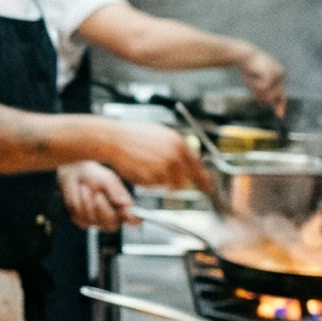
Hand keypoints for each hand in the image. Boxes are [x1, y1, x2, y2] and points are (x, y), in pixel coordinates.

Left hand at [58, 161, 136, 230]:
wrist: (75, 174)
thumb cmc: (95, 176)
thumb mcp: (108, 179)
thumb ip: (117, 191)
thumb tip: (126, 204)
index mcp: (123, 207)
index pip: (134, 220)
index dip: (132, 219)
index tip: (126, 212)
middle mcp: (112, 218)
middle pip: (111, 224)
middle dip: (103, 209)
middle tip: (98, 195)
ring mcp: (96, 222)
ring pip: (93, 220)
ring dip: (87, 202)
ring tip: (85, 188)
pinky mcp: (82, 221)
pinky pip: (80, 217)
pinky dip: (78, 204)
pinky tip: (79, 195)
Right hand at [94, 119, 214, 196]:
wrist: (114, 139)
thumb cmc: (133, 135)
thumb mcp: (161, 134)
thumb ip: (176, 147)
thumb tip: (187, 160)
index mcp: (179, 142)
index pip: (198, 165)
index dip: (203, 178)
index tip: (206, 186)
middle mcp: (174, 155)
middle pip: (185, 180)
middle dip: (177, 183)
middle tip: (168, 181)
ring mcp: (163, 166)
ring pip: (169, 185)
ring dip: (160, 182)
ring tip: (147, 168)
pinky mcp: (151, 176)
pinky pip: (155, 186)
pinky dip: (148, 182)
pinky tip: (140, 169)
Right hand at [237, 48, 286, 113]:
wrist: (243, 56)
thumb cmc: (248, 69)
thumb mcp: (255, 84)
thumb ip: (261, 93)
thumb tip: (263, 104)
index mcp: (280, 77)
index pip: (281, 95)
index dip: (280, 105)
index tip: (280, 116)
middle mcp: (282, 75)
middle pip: (274, 96)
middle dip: (261, 96)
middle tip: (252, 84)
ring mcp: (278, 74)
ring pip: (268, 94)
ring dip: (257, 91)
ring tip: (251, 80)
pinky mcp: (273, 74)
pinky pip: (263, 88)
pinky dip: (255, 86)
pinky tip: (253, 76)